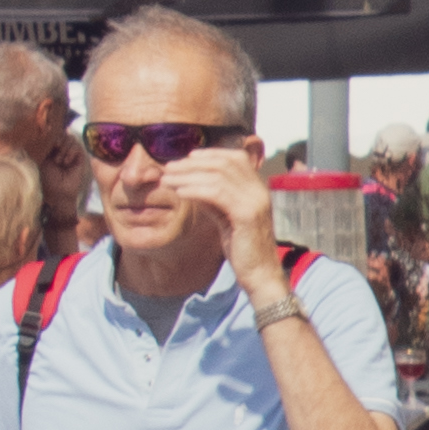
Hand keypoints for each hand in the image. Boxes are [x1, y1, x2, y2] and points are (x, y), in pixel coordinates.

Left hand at [172, 130, 282, 284]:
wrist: (260, 275)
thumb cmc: (243, 250)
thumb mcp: (227, 218)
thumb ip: (214, 201)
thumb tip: (192, 185)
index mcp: (258, 190)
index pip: (236, 158)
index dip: (211, 154)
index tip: (187, 157)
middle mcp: (259, 191)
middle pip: (225, 163)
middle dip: (193, 163)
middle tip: (169, 168)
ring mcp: (255, 202)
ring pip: (218, 176)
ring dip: (188, 175)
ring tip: (167, 179)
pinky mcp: (247, 215)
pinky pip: (217, 194)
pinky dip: (195, 190)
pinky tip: (180, 193)